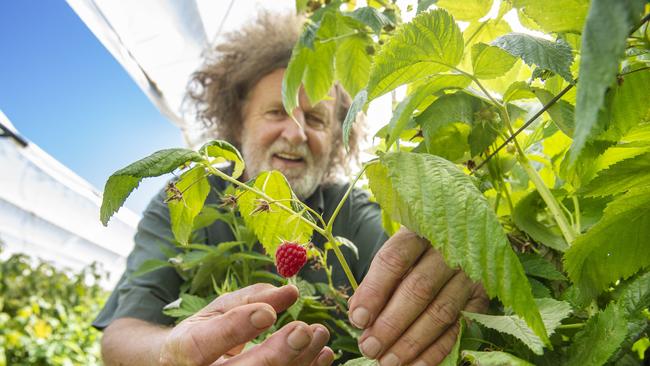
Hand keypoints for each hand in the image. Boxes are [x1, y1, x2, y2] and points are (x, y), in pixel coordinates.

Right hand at [160, 283, 334, 365]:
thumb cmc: (204, 334)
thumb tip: (289, 291)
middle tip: (302, 330)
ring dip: (298, 361)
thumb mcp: (217, 311)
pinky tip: (323, 354)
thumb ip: (249, 299)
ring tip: (319, 334)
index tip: (268, 313)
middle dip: (274, 354)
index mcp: (183, 351)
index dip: (235, 329)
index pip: (201, 346)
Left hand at [348, 228, 487, 365]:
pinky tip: (415, 365)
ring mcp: (469, 273)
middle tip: (369, 348)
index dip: (375, 292)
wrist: (460, 241)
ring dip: (411, 342)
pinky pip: (458, 329)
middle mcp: (449, 249)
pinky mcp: (482, 296)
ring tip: (387, 361)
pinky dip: (436, 351)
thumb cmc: (415, 254)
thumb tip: (359, 315)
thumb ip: (375, 282)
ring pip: (440, 312)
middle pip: (418, 289)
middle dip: (390, 324)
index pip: (395, 260)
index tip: (358, 319)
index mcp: (419, 232)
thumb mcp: (394, 257)